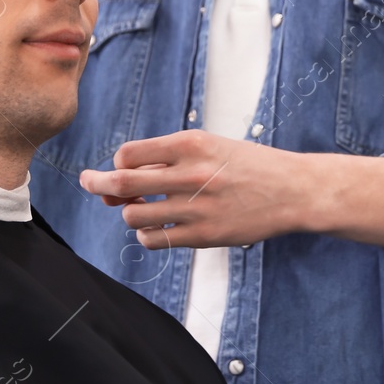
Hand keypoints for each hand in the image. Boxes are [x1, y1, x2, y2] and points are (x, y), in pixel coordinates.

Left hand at [79, 131, 312, 249]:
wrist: (292, 190)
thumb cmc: (246, 165)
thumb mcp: (209, 146)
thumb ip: (164, 160)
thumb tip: (113, 182)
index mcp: (191, 144)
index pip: (128, 153)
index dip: (118, 162)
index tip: (122, 168)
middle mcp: (191, 174)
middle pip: (122, 184)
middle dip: (97, 184)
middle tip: (90, 183)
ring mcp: (197, 208)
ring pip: (133, 216)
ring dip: (130, 213)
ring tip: (145, 209)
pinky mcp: (204, 236)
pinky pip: (154, 240)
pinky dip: (147, 234)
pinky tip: (160, 226)